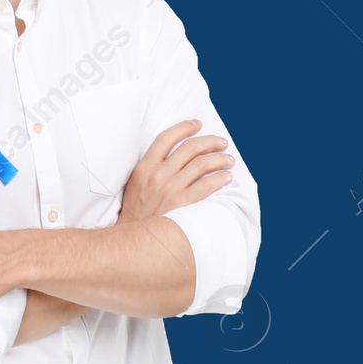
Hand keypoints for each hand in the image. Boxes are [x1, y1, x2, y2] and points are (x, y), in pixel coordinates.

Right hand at [118, 119, 232, 222]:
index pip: (166, 137)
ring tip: (229, 160)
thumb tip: (175, 156)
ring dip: (219, 159)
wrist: (134, 239)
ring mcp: (170, 189)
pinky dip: (220, 178)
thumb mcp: (136, 184)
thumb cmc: (137, 212)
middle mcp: (158, 174)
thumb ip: (151, 168)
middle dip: (210, 141)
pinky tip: (227, 177)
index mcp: (144, 167)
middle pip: (189, 148)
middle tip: (222, 143)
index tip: (198, 124)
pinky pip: (207, 185)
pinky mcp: (182, 204)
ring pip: (201, 164)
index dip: (184, 127)